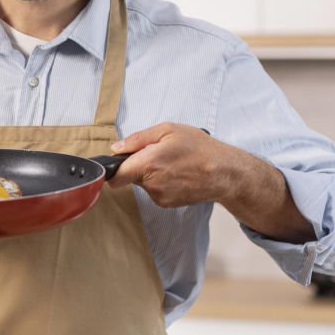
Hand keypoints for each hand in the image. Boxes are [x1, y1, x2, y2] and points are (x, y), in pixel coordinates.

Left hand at [109, 122, 314, 242]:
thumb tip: (116, 148)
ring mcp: (159, 196)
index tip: (113, 165)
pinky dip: (161, 182)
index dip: (110, 170)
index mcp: (149, 164)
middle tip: (157, 153)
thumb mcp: (168, 130)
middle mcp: (151, 184)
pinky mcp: (167, 204)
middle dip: (138, 165)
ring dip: (151, 174)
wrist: (224, 172)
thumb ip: (138, 139)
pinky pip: (155, 191)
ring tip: (172, 163)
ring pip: (143, 183)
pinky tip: (177, 173)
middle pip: (130, 176)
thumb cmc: (199, 148)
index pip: (116, 176)